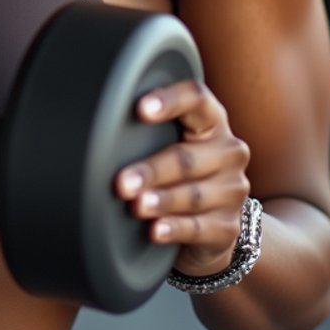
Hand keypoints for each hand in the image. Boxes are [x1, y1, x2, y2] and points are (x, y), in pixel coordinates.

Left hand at [115, 78, 250, 276]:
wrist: (212, 223)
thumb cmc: (182, 171)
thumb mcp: (171, 142)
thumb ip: (149, 129)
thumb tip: (97, 123)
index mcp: (212, 122)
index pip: (197, 99)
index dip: (170, 100)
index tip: (140, 109)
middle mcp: (228, 153)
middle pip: (187, 157)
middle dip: (152, 170)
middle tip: (122, 182)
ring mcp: (232, 191)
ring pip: (193, 195)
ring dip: (161, 201)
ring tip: (137, 205)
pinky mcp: (227, 227)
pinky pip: (199, 228)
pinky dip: (174, 229)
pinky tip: (155, 230)